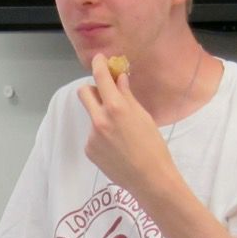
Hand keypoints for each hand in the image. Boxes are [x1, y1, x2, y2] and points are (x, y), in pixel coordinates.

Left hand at [76, 53, 178, 197]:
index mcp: (116, 108)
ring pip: (92, 116)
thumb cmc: (153, 146)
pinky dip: (102, 136)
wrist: (149, 179)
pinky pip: (93, 135)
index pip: (100, 78)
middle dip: (92, 89)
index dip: (98, 65)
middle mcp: (99, 119)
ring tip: (121, 133)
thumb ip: (127, 96)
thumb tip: (119, 78)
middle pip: (83, 93)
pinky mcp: (88, 150)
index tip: (99, 59)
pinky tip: (117, 147)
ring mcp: (91, 136)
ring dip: (102, 117)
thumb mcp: (143, 116)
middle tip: (105, 93)